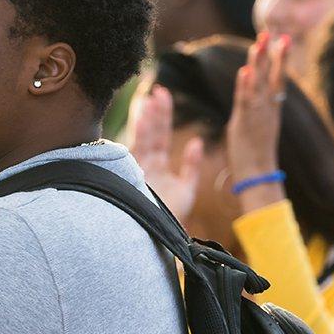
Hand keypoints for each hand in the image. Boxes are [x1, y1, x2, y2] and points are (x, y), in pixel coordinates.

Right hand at [126, 81, 202, 219]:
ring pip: (143, 143)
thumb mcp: (186, 188)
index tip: (161, 95)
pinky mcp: (136, 183)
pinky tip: (149, 124)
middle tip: (156, 91)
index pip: (157, 136)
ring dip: (147, 123)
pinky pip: (140, 158)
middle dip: (153, 113)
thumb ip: (192, 165)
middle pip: (150, 135)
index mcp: (154, 167)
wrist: (163, 241)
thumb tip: (197, 142)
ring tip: (149, 103)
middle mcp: (144, 167)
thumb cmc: (172, 217)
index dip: (160, 116)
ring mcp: (138, 174)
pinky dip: (146, 142)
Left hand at [226, 34, 289, 180]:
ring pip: (258, 85)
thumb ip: (253, 110)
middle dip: (272, 54)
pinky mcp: (244, 123)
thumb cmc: (256, 154)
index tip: (282, 40)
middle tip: (273, 33)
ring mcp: (258, 115)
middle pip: (272, 77)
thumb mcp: (257, 127)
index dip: (280, 59)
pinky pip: (245, 102)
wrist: (258, 175)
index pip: (278, 79)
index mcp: (272, 108)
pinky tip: (244, 72)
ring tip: (258, 44)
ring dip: (257, 64)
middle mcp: (268, 109)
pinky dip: (244, 87)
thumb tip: (249, 100)